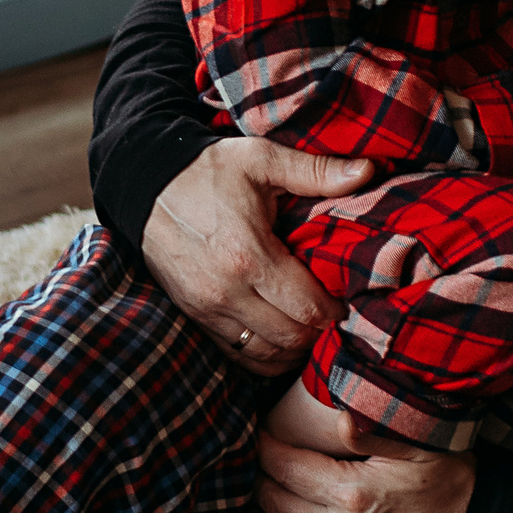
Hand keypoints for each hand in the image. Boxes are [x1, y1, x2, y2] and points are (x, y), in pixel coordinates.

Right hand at [144, 138, 373, 370]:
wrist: (145, 184)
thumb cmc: (208, 170)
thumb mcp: (261, 158)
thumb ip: (315, 170)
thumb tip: (367, 170)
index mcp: (249, 254)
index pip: (307, 307)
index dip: (334, 310)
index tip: (345, 298)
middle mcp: (226, 291)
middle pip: (290, 337)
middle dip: (318, 331)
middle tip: (332, 313)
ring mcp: (206, 308)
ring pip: (265, 354)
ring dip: (293, 347)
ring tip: (309, 326)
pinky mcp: (193, 315)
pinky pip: (237, 354)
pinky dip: (264, 354)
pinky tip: (280, 337)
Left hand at [247, 425, 474, 512]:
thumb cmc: (446, 476)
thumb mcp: (418, 443)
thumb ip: (373, 430)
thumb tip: (338, 415)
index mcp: (353, 492)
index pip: (285, 468)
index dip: (265, 448)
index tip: (261, 434)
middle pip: (272, 502)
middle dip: (257, 478)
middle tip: (256, 459)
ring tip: (258, 489)